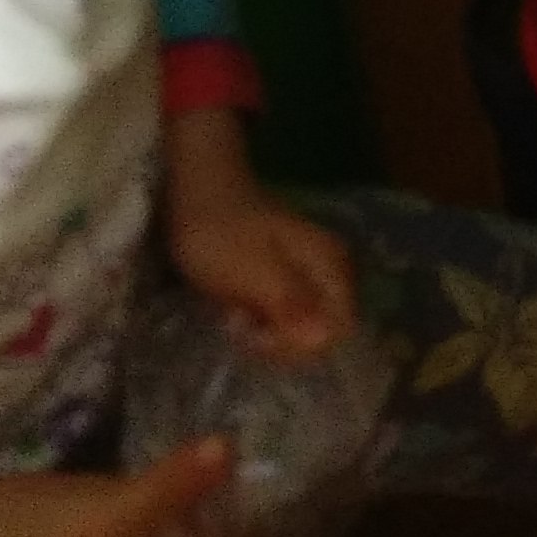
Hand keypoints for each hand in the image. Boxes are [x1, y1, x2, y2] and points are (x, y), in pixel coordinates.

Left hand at [164, 112, 353, 362]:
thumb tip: (322, 339)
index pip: (340, 328)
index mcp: (329, 266)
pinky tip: (238, 312)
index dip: (301, 343)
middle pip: (325, 330)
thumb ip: (290, 305)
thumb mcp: (252, 272)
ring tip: (235, 318)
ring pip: (304, 326)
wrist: (196, 193)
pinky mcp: (289, 278)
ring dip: (269, 333)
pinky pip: (289, 315)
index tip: (259, 336)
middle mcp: (331, 271)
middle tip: (241, 326)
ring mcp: (311, 273)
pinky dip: (263, 322)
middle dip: (283, 340)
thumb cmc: (220, 233)